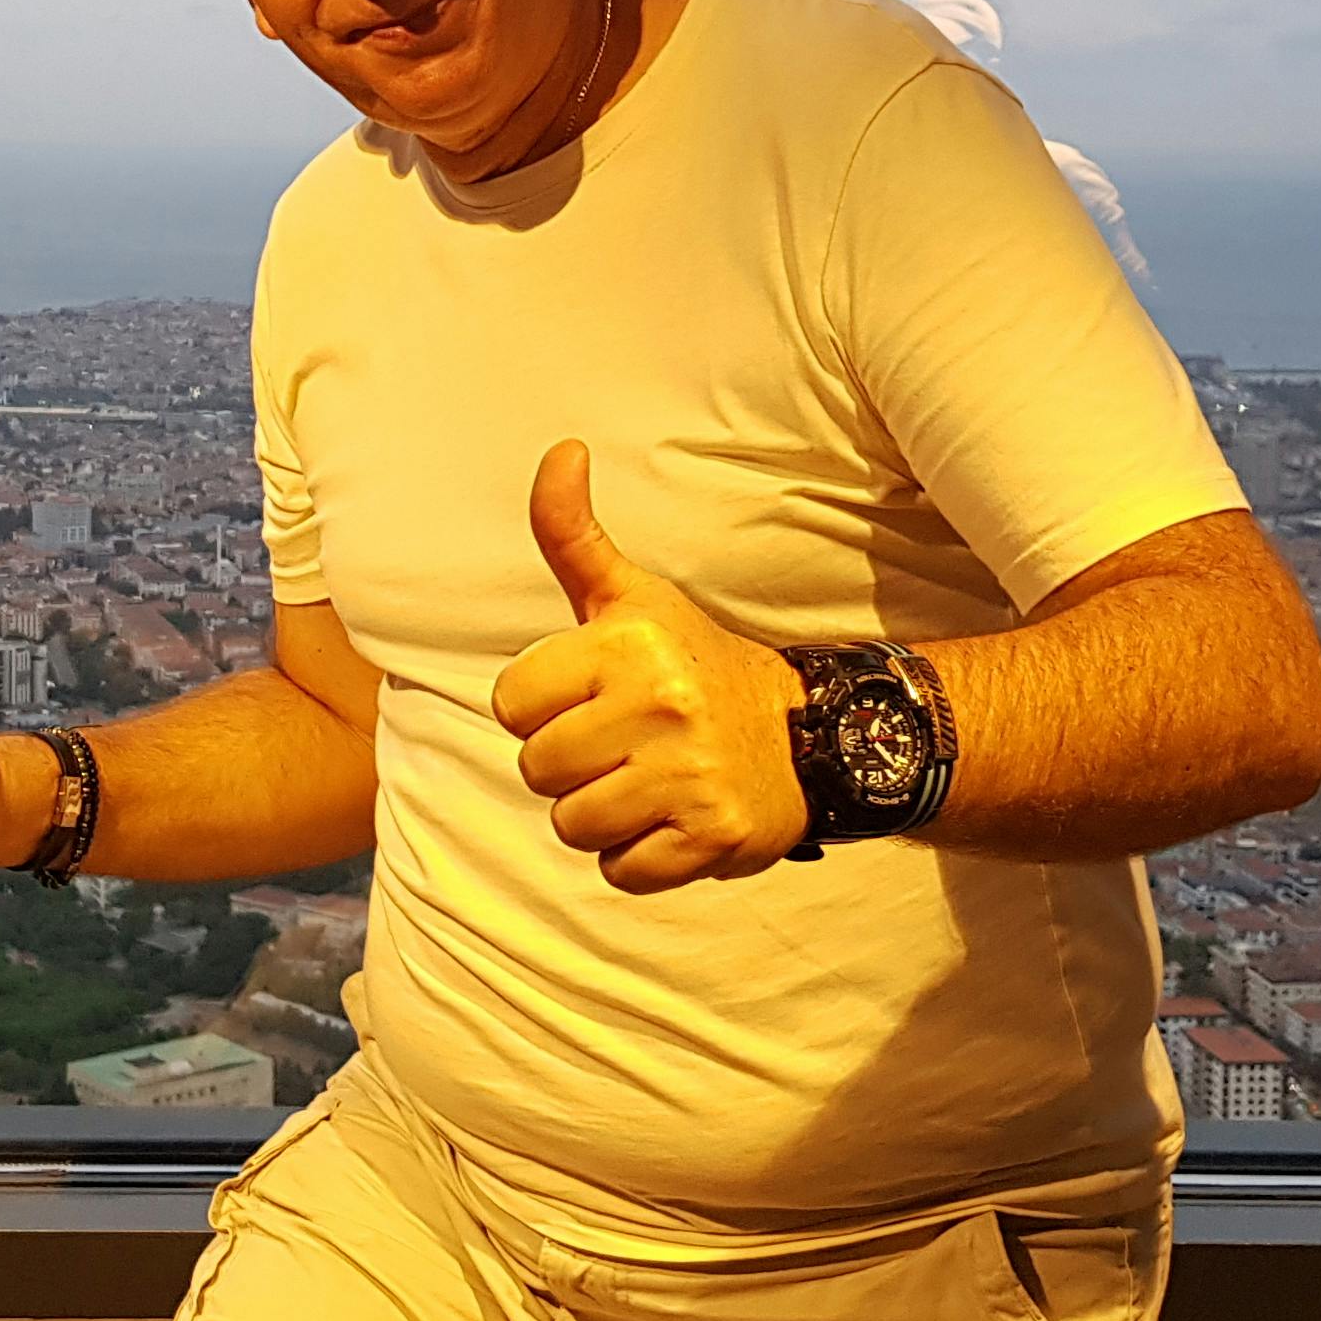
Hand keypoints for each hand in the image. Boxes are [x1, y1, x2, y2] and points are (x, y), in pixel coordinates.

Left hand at [490, 440, 808, 890]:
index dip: (542, 710)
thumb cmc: (692, 666)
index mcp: (627, 644)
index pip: (510, 705)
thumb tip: (561, 449)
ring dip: (602, 817)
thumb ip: (573, 535)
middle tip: (624, 746)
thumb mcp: (632, 597)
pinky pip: (621, 871)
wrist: (809, 735)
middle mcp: (659, 704)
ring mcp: (688, 774)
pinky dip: (639, 859)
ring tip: (647, 784)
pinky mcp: (711, 835)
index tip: (592, 700)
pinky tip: (671, 820)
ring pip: (573, 825)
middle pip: (537, 771)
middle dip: (571, 768)